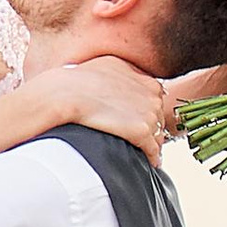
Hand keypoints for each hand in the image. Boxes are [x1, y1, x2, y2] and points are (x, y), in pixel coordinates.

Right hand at [40, 55, 173, 156]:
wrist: (67, 94)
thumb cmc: (80, 79)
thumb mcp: (109, 64)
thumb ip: (125, 72)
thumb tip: (124, 81)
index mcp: (147, 79)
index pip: (155, 100)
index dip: (147, 111)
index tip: (139, 120)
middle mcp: (153, 95)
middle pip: (159, 117)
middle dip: (151, 127)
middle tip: (141, 138)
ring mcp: (149, 114)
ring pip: (158, 135)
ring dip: (153, 143)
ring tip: (146, 153)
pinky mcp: (141, 132)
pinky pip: (153, 150)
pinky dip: (152, 157)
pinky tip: (149, 162)